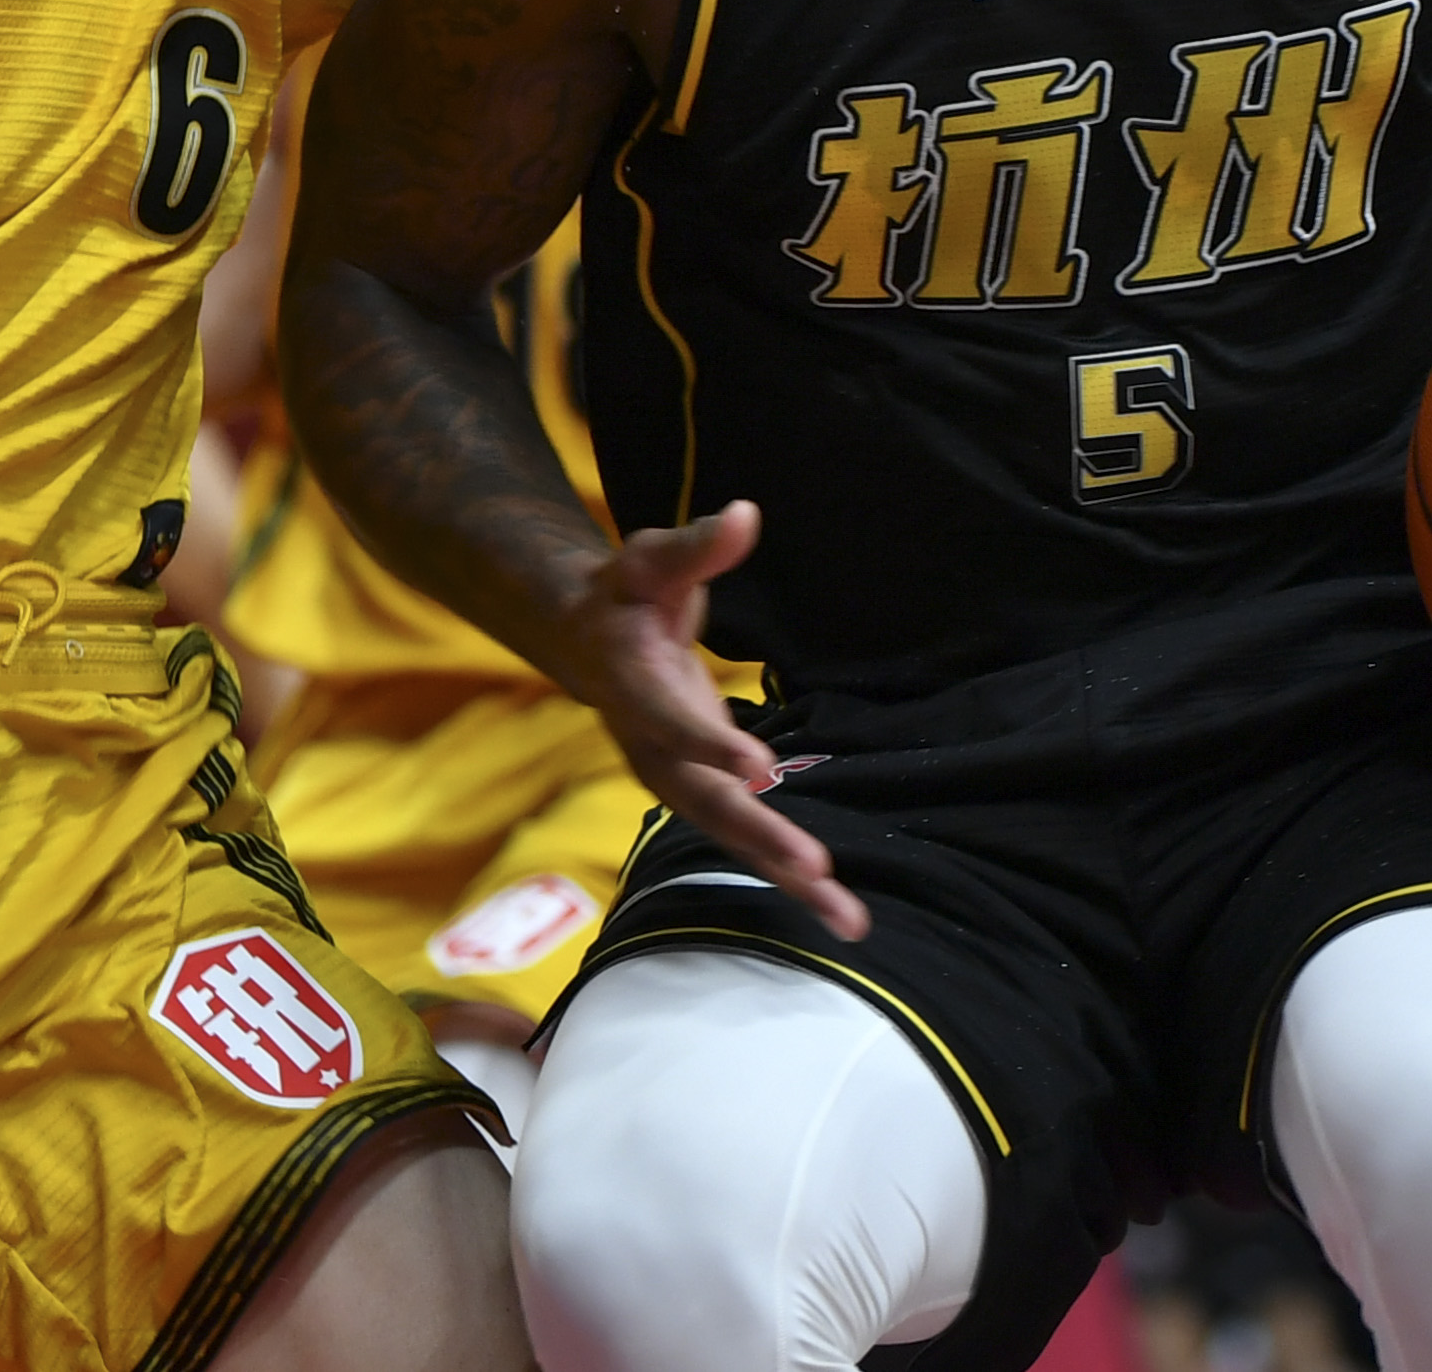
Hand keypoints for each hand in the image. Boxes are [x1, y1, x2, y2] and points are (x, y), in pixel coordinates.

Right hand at [557, 503, 867, 940]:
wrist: (585, 641)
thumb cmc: (626, 592)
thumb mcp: (650, 557)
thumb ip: (697, 546)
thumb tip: (746, 514)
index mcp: (635, 687)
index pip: (673, 721)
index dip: (710, 745)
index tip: (756, 767)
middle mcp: (651, 748)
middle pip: (704, 800)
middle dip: (759, 833)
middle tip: (812, 866)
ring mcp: (675, 780)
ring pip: (729, 836)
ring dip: (784, 878)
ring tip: (846, 918)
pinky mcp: (702, 794)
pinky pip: (745, 840)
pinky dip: (788, 877)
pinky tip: (839, 910)